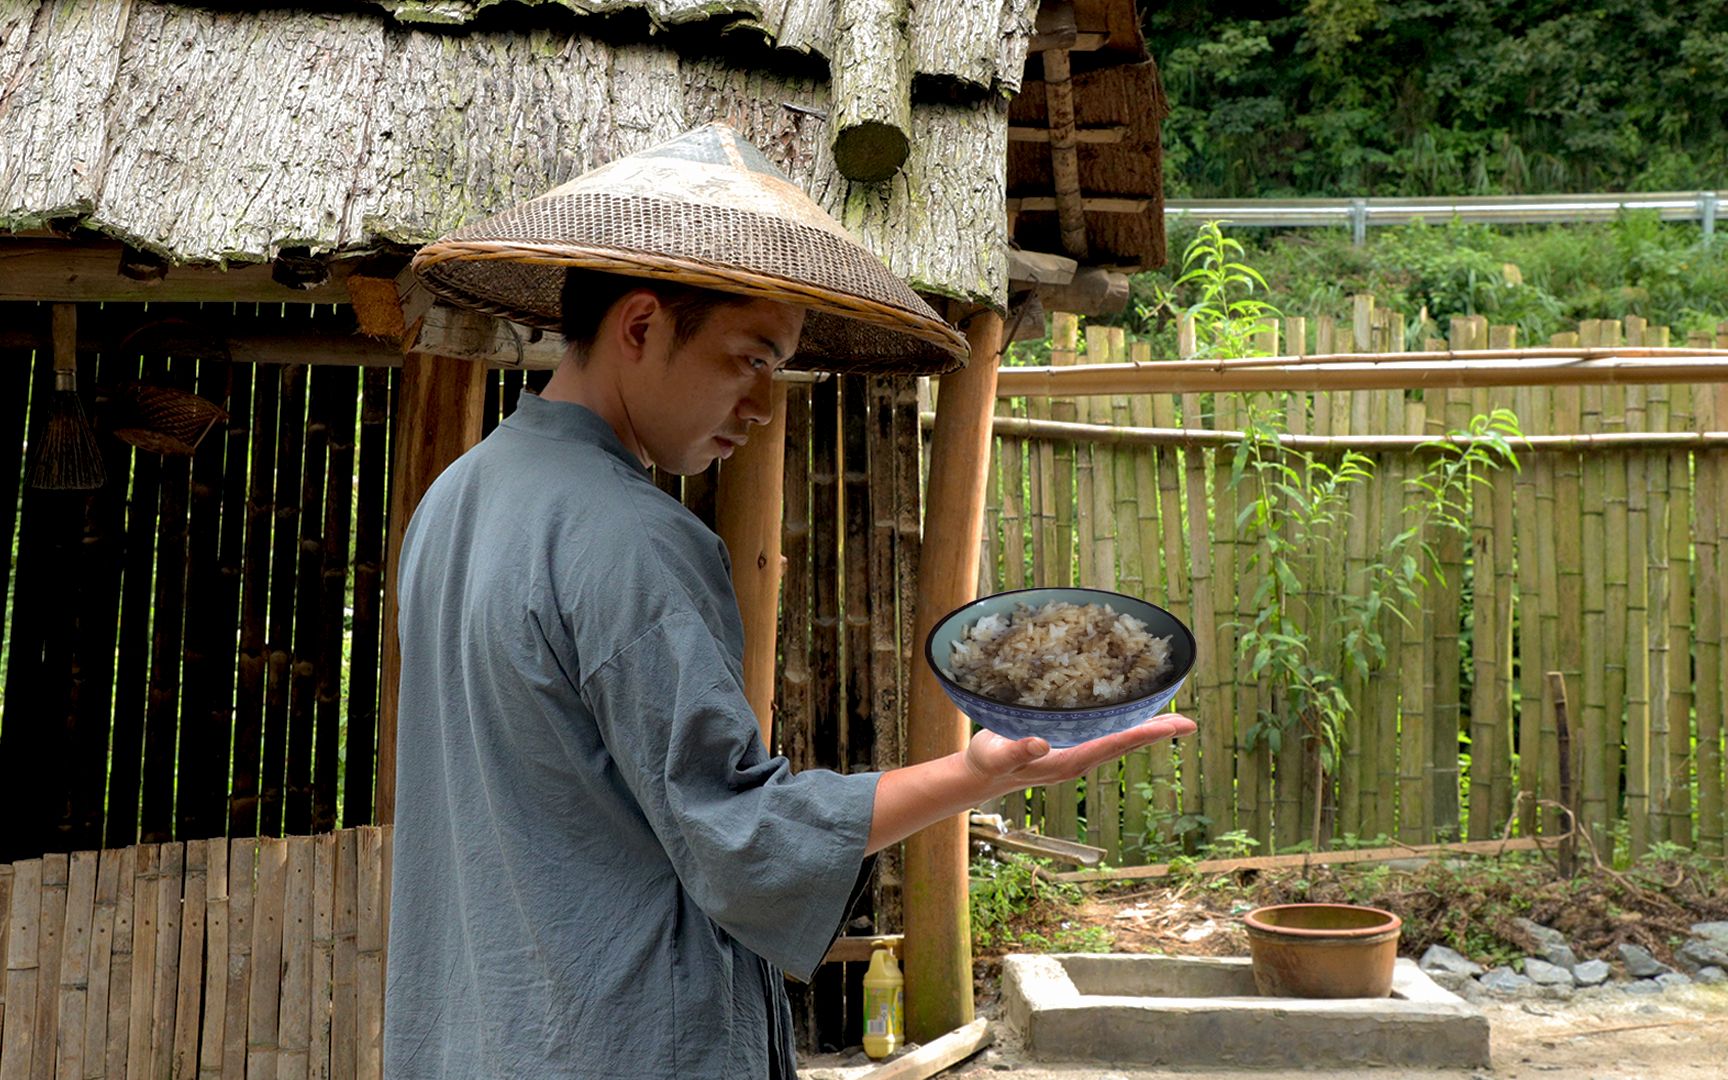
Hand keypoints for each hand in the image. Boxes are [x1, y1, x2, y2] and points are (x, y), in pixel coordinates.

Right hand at [962, 714, 1197, 795]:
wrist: (981, 775)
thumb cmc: (987, 762)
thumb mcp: (997, 754)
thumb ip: (1018, 750)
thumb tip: (1042, 742)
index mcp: (1068, 761)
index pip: (1112, 745)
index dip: (1140, 734)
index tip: (1168, 726)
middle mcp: (1080, 760)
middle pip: (1125, 744)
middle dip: (1156, 732)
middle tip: (1189, 721)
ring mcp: (1078, 755)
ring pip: (1120, 740)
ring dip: (1147, 729)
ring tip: (1175, 718)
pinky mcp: (1072, 747)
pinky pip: (1107, 735)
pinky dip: (1127, 725)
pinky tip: (1135, 714)